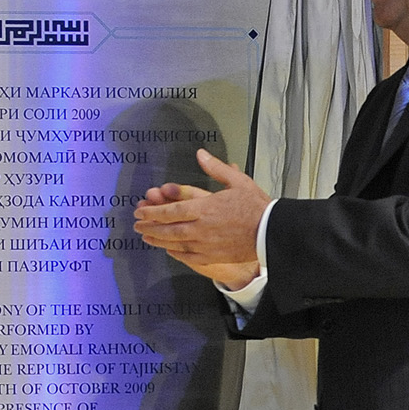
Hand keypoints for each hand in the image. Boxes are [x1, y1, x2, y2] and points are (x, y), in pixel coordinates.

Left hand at [132, 148, 270, 270]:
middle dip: (150, 226)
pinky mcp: (213, 256)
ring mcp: (206, 244)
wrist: (271, 232)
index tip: (140, 210)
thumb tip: (201, 153)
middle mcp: (201, 228)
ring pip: (175, 244)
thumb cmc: (256, 206)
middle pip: (168, 229)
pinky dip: (176, 253)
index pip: (171, 211)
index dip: (153, 211)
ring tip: (146, 237)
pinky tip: (168, 250)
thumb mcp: (237, 181)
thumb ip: (216, 168)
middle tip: (137, 224)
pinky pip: (189, 256)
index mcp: (205, 208)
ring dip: (158, 240)